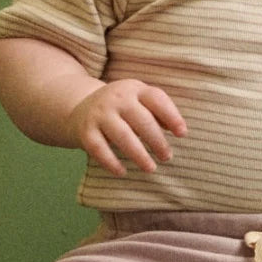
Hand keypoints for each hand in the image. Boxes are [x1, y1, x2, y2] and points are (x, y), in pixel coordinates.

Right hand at [67, 80, 186, 175]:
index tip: (182, 134)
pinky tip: (123, 172)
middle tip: (167, 157)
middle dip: (157, 141)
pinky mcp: (85, 131)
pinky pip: (99, 149)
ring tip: (151, 168)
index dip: (172, 116)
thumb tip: (178, 130)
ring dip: (139, 154)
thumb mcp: (139, 103)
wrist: (79, 109)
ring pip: (122, 136)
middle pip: (142, 120)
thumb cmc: (120, 109)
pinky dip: (111, 162)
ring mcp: (100, 114)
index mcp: (135, 89)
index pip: (157, 99)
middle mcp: (117, 98)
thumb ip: (158, 113)